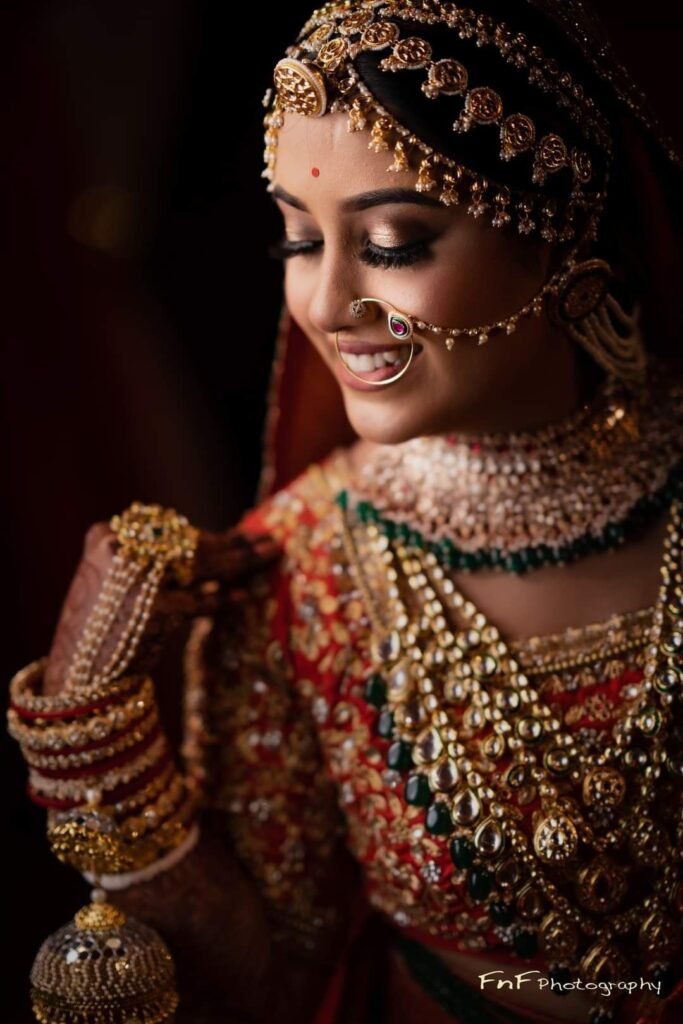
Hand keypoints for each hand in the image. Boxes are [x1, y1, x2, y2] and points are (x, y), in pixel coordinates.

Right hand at [43, 521, 279, 695]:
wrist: (76, 679)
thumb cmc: (105, 631)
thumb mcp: (122, 585)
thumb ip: (158, 563)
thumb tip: (220, 543)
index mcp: (106, 537)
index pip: (171, 531)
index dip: (212, 534)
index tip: (244, 533)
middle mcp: (117, 550)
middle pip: (189, 543)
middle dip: (233, 544)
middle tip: (269, 542)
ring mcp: (132, 577)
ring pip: (198, 565)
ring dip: (239, 563)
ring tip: (270, 557)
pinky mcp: (149, 607)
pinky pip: (197, 601)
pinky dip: (221, 600)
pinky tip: (243, 597)